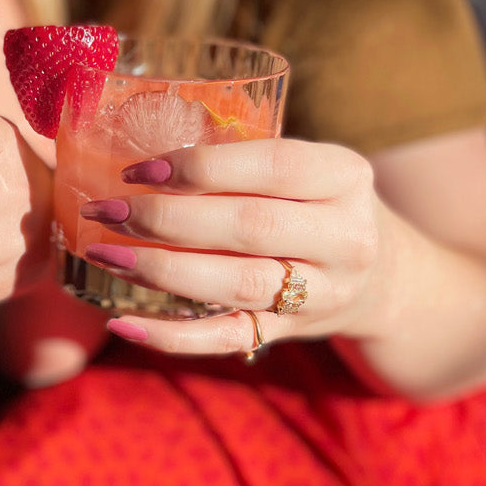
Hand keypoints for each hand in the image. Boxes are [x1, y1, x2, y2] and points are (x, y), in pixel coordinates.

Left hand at [74, 138, 390, 357]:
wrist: (382, 278)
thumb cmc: (313, 205)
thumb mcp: (305, 169)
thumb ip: (240, 161)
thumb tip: (127, 147)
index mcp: (344, 177)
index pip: (273, 166)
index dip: (201, 167)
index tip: (137, 169)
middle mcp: (344, 237)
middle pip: (250, 227)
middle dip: (166, 219)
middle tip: (105, 210)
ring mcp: (321, 293)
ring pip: (238, 285)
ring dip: (161, 271)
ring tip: (104, 255)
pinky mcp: (291, 334)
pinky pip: (228, 339)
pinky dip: (172, 335)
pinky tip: (123, 322)